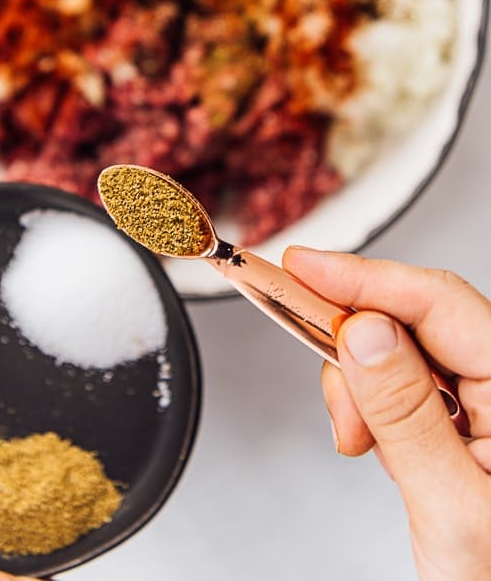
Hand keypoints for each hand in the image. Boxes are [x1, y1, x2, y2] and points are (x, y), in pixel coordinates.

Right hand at [283, 247, 490, 580]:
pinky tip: (372, 439)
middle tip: (302, 347)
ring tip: (357, 439)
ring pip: (398, 350)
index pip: (439, 303)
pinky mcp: (455, 418)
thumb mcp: (452, 508)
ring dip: (359, 384)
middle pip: (414, 318)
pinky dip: (368, 405)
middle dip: (353, 338)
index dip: (364, 278)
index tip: (302, 266)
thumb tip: (361, 334)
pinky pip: (399, 384)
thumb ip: (405, 415)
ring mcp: (481, 401)